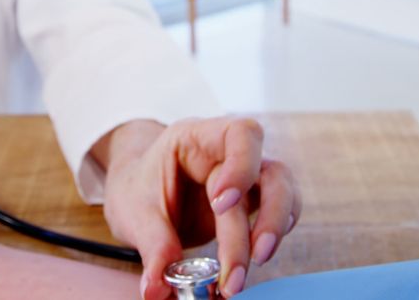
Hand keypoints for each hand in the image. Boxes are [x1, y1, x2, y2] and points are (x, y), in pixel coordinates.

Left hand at [99, 118, 301, 299]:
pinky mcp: (251, 201)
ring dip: (275, 226)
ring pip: (283, 190)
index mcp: (197, 138)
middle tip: (248, 258)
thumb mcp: (135, 212)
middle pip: (269, 171)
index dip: (241, 166)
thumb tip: (159, 287)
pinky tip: (262, 252)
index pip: (239, 134)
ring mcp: (245, 176)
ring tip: (258, 260)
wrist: (137, 190)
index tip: (222, 205)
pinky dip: (277, 230)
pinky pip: (281, 209)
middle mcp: (228, 152)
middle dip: (265, 218)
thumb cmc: (138, 187)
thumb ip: (153, 246)